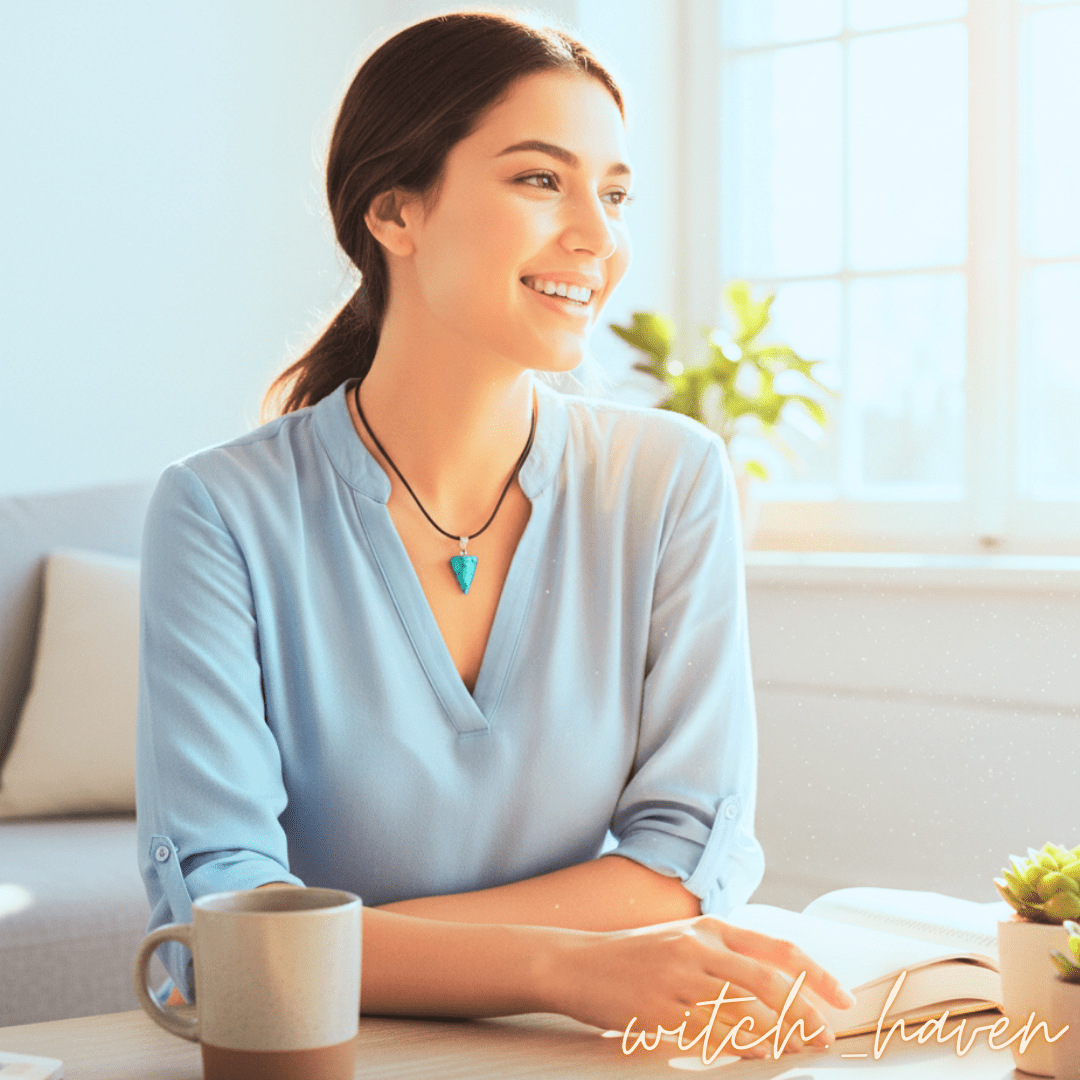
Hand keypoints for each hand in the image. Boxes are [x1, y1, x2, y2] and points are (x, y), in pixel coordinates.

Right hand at [545, 915, 854, 1059]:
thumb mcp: (682, 939)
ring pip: (745, 1013)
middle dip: (806, 1013)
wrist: (576, 962)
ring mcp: (679, 980)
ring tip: (799, 1051)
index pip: (777, 950)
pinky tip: (759, 1055)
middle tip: (825, 1036)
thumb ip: (723, 953)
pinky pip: (712, 1035)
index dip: (816, 975)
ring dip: (780, 1037)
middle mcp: (698, 948)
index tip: (841, 999)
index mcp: (709, 928)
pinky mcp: (661, 1011)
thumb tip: (776, 980)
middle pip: (769, 982)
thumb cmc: (633, 955)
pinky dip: (742, 1048)